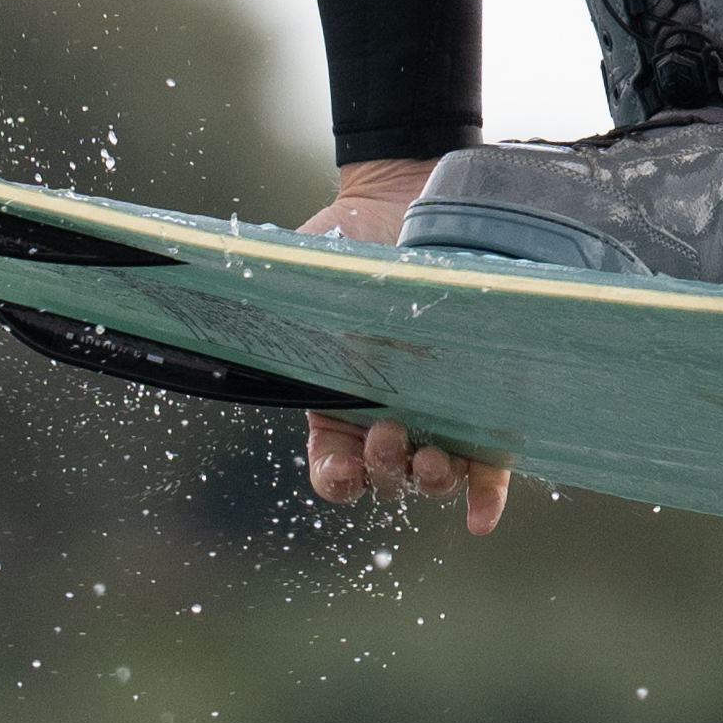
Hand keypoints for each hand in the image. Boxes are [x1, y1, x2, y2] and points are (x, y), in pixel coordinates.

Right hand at [296, 162, 512, 528]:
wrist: (404, 204)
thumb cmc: (344, 245)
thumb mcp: (298, 282)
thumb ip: (276, 314)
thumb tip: (234, 316)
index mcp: (338, 408)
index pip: (335, 470)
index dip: (338, 480)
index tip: (342, 468)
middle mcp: (387, 419)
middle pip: (386, 477)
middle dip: (386, 468)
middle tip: (390, 431)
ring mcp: (437, 413)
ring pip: (433, 474)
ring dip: (431, 478)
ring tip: (431, 456)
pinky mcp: (484, 402)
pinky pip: (488, 463)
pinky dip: (484, 495)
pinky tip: (481, 518)